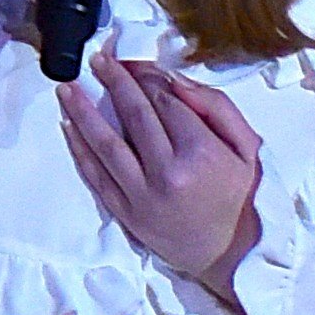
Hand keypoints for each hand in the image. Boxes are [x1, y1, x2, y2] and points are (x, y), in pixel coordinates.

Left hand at [59, 58, 264, 285]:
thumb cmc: (242, 198)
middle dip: (115, 81)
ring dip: (83, 111)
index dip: (148, 77)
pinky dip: (79, 148)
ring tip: (67, 87)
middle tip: (98, 59)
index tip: (135, 62)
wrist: (231, 255)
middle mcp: (168, 171)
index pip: (166, 101)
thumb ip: (217, 109)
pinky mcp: (126, 212)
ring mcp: (142, 194)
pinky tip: (67, 126)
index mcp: (201, 152)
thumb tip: (176, 81)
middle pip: (135, 114)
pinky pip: (96, 174)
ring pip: (105, 142)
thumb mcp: (248, 149)